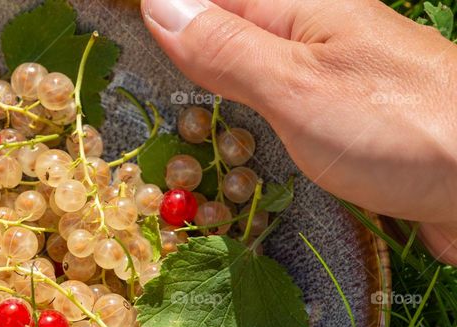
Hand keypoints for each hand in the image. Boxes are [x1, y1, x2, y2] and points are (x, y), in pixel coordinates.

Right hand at [140, 0, 456, 260]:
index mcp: (297, 8)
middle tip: (117, 74)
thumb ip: (226, 49)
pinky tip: (217, 140)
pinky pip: (272, 107)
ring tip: (149, 104)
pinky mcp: (341, 121)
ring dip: (200, 84)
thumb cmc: (399, 129)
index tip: (101, 23)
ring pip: (244, 70)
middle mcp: (310, 35)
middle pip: (221, 29)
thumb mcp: (297, 87)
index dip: (154, 10)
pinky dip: (236, 118)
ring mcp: (327, 78)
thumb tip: (158, 5)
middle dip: (170, 47)